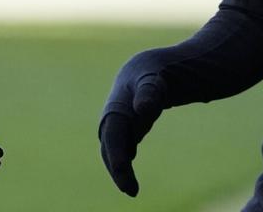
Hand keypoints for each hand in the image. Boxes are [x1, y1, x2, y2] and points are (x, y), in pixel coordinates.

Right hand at [98, 73, 167, 196]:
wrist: (144, 72)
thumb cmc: (149, 75)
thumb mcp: (151, 81)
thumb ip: (148, 93)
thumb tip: (142, 110)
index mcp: (115, 108)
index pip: (113, 136)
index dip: (116, 155)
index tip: (124, 172)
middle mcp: (111, 121)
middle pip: (110, 149)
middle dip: (118, 170)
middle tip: (132, 191)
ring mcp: (117, 127)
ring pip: (114, 153)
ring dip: (120, 171)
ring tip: (132, 190)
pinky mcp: (125, 132)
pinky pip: (122, 153)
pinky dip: (124, 166)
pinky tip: (130, 180)